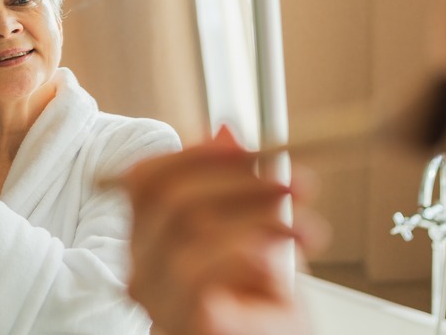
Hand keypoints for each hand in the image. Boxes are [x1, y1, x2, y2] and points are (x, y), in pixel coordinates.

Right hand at [123, 127, 328, 334]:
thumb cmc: (258, 304)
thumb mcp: (252, 230)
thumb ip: (234, 184)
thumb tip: (225, 130)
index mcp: (149, 239)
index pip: (147, 179)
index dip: (200, 154)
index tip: (252, 149)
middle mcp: (141, 267)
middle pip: (171, 195)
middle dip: (243, 180)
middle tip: (294, 185)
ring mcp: (158, 297)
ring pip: (192, 225)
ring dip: (261, 218)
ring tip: (303, 231)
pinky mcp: (185, 320)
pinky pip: (206, 268)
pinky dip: (252, 258)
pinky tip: (276, 270)